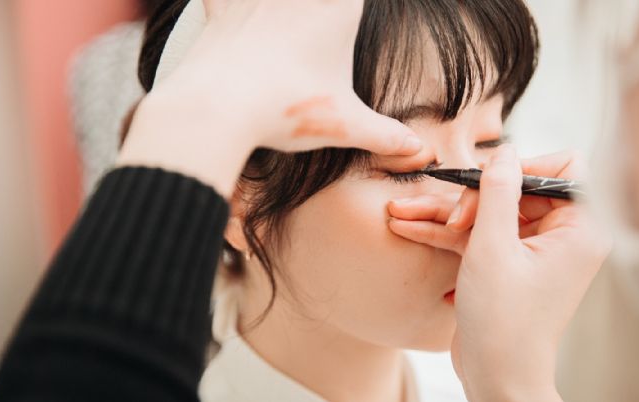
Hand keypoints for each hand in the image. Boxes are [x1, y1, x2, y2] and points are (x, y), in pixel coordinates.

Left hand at [118, 0, 421, 195]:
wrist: (221, 109)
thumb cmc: (286, 111)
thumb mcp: (345, 126)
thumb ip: (385, 135)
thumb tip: (418, 150)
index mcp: (339, 10)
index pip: (357, 2)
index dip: (353, 12)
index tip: (352, 19)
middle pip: (322, 1)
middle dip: (324, 13)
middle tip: (319, 45)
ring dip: (280, 7)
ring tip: (285, 21)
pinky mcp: (222, 9)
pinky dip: (225, 2)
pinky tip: (229, 7)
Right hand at [388, 146, 610, 401]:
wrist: (497, 378)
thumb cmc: (505, 322)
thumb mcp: (494, 249)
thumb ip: (498, 194)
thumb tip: (503, 152)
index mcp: (577, 229)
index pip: (562, 169)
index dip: (525, 166)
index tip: (489, 182)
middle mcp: (559, 236)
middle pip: (515, 189)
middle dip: (473, 197)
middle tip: (449, 214)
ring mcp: (529, 250)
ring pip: (487, 212)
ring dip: (445, 213)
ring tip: (400, 210)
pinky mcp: (505, 263)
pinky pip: (477, 235)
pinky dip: (445, 232)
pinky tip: (407, 225)